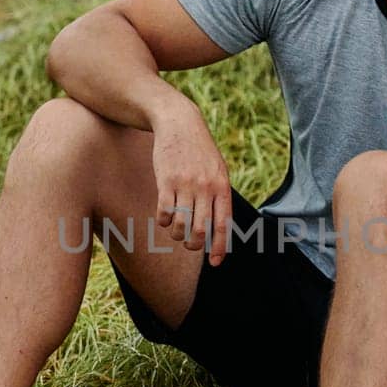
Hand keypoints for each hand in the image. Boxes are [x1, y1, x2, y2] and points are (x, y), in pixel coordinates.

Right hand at [151, 106, 231, 264]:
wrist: (179, 123)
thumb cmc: (200, 151)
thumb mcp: (218, 169)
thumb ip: (219, 196)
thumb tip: (219, 227)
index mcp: (222, 186)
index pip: (223, 225)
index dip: (219, 247)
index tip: (214, 263)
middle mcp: (205, 187)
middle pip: (201, 230)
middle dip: (194, 245)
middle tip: (189, 244)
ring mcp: (185, 184)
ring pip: (180, 225)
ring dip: (176, 234)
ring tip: (175, 230)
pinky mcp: (166, 180)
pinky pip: (163, 212)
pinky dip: (162, 221)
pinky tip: (163, 217)